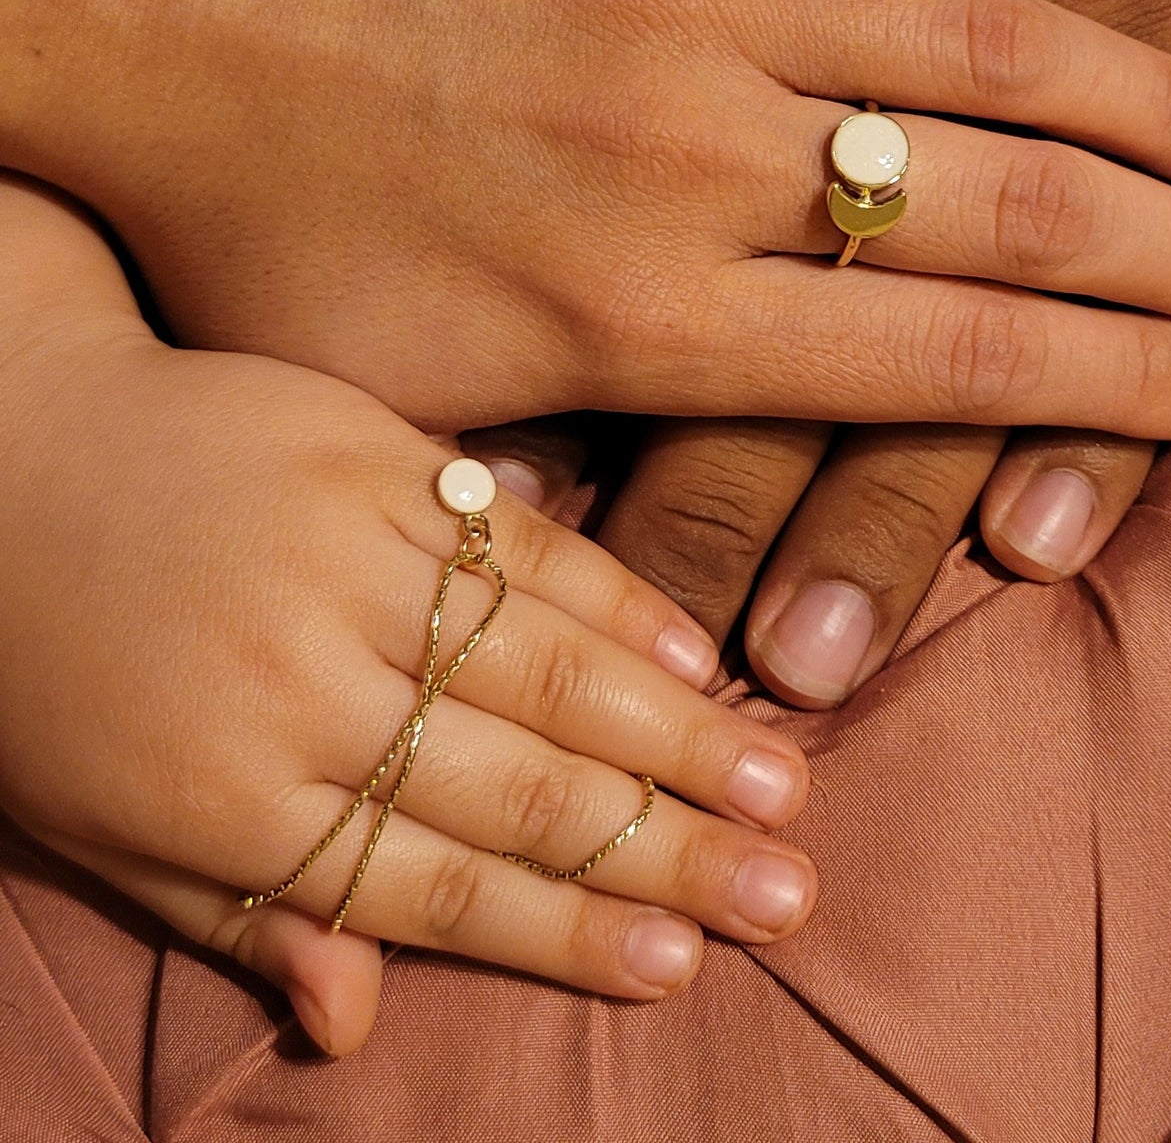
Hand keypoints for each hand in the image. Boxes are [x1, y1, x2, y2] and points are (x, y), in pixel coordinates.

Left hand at [0, 178, 817, 1054]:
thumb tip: (354, 1028)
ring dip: (671, 733)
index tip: (685, 962)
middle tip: (790, 890)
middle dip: (666, 848)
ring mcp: (342, 562)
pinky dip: (608, 595)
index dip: (569, 932)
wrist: (5, 445)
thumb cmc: (42, 658)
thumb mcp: (101, 829)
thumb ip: (243, 917)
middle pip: (518, 787)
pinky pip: (510, 543)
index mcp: (233, 799)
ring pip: (540, 666)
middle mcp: (304, 688)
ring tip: (777, 785)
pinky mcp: (366, 457)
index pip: (435, 888)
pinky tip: (689, 648)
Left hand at [2, 0, 1170, 437]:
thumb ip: (578, 460)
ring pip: (980, 49)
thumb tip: (709, 535)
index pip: (943, 358)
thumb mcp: (397, 401)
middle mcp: (694, 159)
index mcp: (639, 314)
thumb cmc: (245, 215)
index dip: (1117, 384)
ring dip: (1149, 102)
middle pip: (1003, 213)